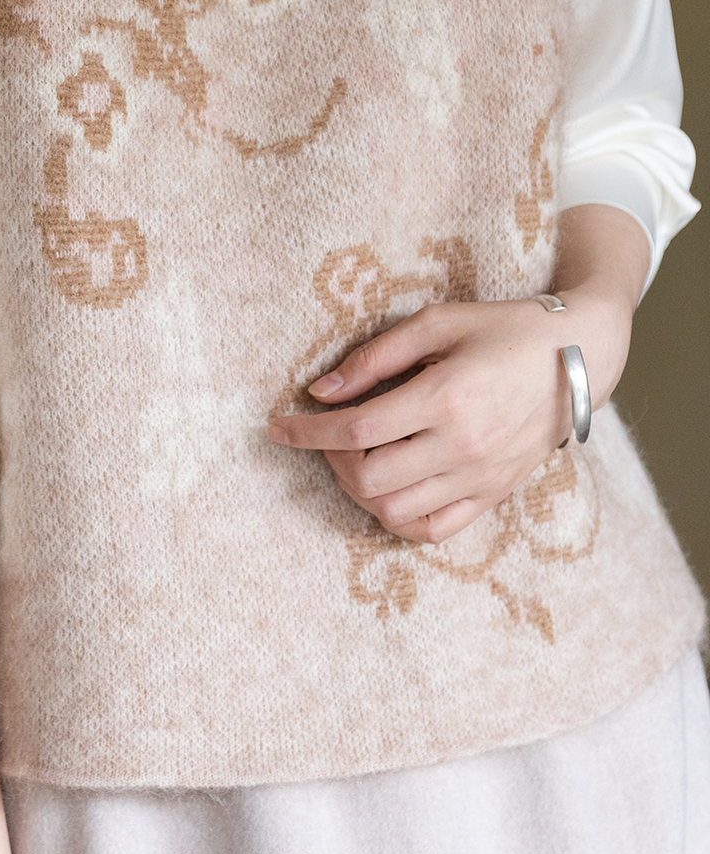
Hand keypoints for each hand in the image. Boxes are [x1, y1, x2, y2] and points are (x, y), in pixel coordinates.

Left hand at [266, 205, 648, 543]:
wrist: (577, 358)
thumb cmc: (502, 329)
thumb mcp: (437, 322)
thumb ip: (375, 357)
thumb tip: (321, 390)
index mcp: (446, 397)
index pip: (356, 430)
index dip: (308, 432)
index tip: (276, 427)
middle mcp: (462, 447)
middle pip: (369, 478)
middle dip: (330, 460)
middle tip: (326, 433)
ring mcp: (480, 478)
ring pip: (395, 511)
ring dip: (359, 489)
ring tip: (354, 456)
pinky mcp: (492, 496)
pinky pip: (432, 530)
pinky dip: (396, 517)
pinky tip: (385, 487)